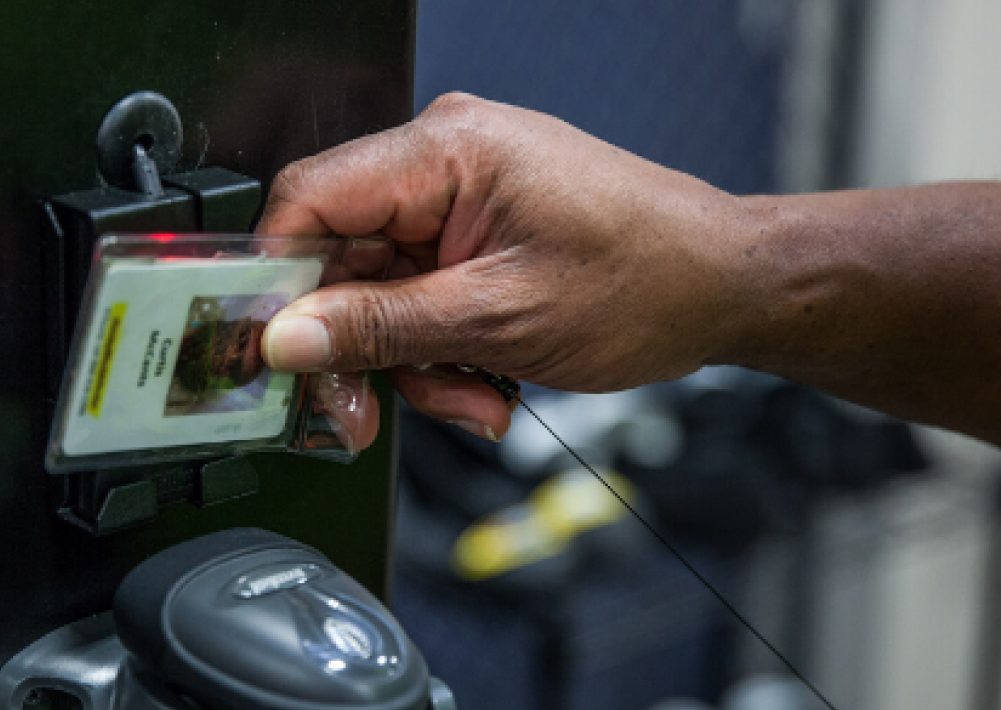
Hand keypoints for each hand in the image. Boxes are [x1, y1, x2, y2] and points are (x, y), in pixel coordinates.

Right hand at [258, 93, 753, 445]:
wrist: (726, 287)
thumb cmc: (648, 281)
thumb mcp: (498, 321)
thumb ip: (380, 328)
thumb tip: (287, 337)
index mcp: (447, 150)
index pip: (307, 201)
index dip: (278, 284)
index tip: (275, 352)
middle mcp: (447, 159)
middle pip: (341, 257)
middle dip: (362, 346)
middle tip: (370, 412)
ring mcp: (464, 196)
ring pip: (381, 290)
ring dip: (414, 361)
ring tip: (475, 397)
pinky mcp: (481, 230)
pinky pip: (424, 295)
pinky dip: (444, 350)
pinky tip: (486, 380)